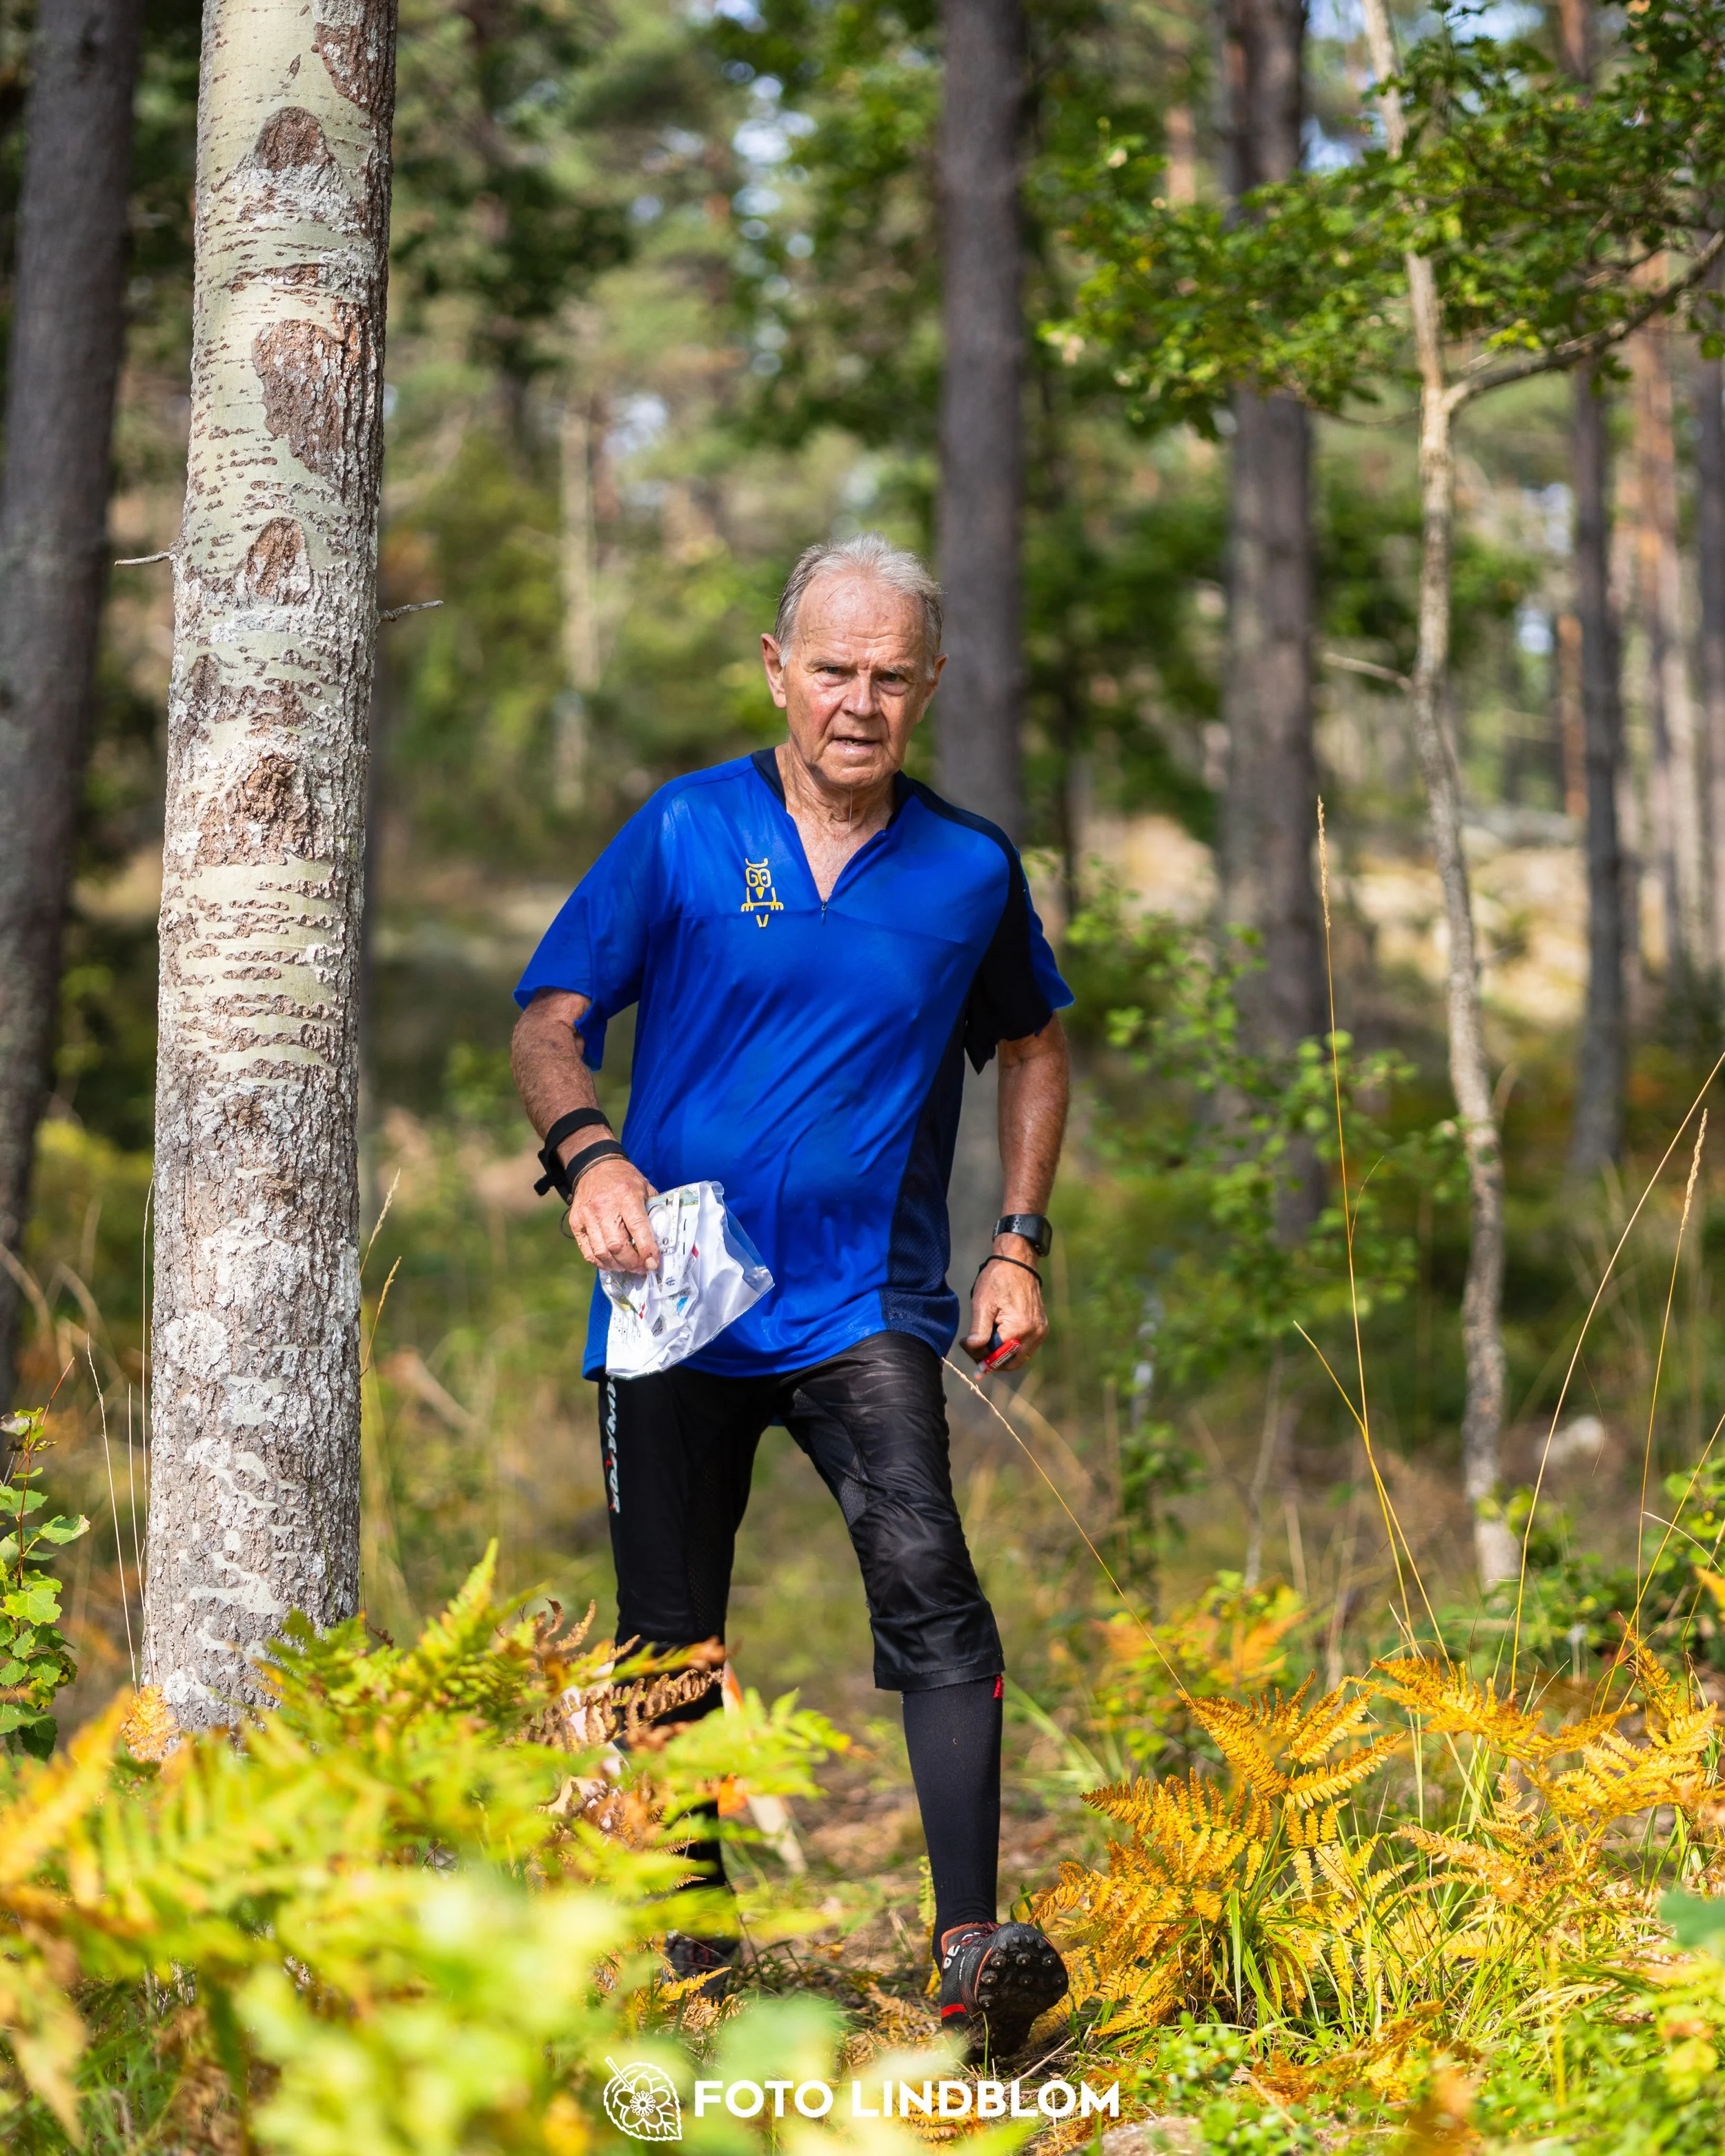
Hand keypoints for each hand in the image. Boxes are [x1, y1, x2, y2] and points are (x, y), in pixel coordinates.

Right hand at [566, 1156, 659, 1273]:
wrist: (595, 1166)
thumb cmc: (625, 1179)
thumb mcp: (646, 1188)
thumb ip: (654, 1211)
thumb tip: (664, 1238)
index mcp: (626, 1196)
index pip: (638, 1228)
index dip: (647, 1250)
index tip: (653, 1263)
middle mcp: (604, 1207)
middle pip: (617, 1246)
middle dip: (632, 1263)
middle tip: (641, 1269)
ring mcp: (587, 1216)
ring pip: (601, 1252)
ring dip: (617, 1266)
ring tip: (627, 1267)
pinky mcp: (576, 1223)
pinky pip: (587, 1251)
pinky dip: (600, 1262)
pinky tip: (611, 1263)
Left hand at [963, 1242, 1047, 1372]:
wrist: (1018, 1262)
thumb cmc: (998, 1279)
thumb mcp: (982, 1304)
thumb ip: (978, 1332)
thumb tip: (973, 1351)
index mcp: (1020, 1329)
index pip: (997, 1357)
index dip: (980, 1356)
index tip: (967, 1346)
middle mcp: (1034, 1334)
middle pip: (1010, 1363)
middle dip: (992, 1360)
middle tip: (975, 1350)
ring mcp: (1041, 1332)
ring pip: (1019, 1357)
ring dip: (1001, 1355)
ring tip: (985, 1341)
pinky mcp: (1042, 1328)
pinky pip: (1025, 1347)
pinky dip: (1011, 1347)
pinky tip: (998, 1336)